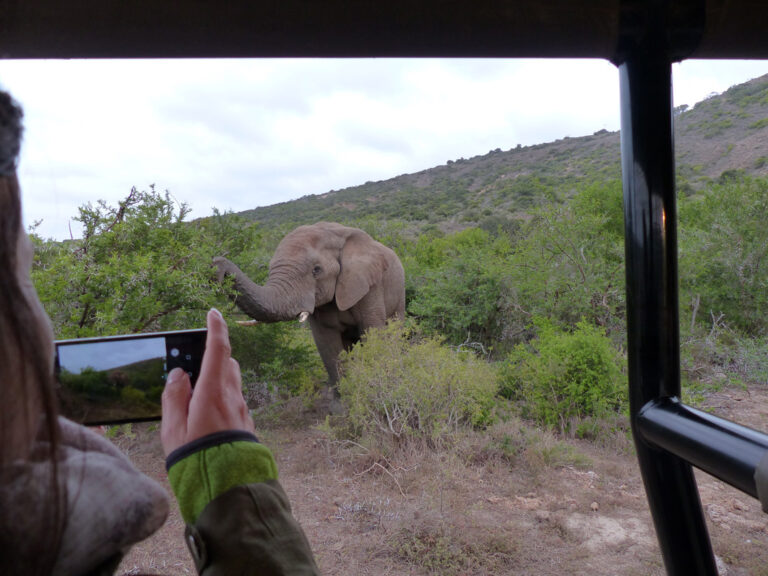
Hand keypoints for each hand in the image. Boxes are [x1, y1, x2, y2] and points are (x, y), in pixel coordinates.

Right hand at [161, 308, 254, 455]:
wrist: (228, 486)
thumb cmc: (196, 458)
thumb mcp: (173, 428)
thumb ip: (174, 397)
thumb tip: (178, 374)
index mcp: (213, 391)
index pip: (218, 349)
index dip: (216, 328)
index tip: (213, 313)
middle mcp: (232, 396)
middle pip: (227, 364)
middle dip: (212, 359)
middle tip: (191, 368)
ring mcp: (242, 409)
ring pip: (231, 383)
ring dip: (217, 381)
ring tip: (194, 398)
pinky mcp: (246, 422)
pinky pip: (233, 402)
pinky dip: (221, 399)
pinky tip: (207, 417)